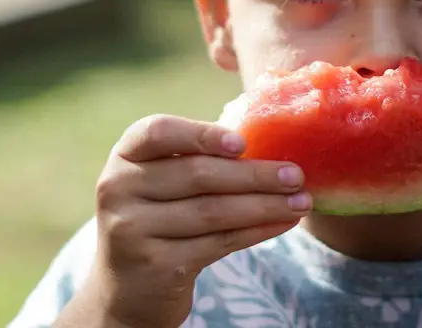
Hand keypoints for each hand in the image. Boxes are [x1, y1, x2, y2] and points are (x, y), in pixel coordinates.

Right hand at [82, 115, 311, 327]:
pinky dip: (256, 231)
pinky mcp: (156, 265)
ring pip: (213, 211)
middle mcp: (119, 189)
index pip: (157, 132)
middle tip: (296, 174)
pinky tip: (282, 223)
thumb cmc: (160, 218)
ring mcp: (133, 229)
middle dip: (254, 174)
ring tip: (302, 201)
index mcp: (125, 156)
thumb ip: (198, 159)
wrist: (128, 289)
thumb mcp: (162, 182)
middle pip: (197, 175)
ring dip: (265, 205)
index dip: (202, 134)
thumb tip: (272, 143)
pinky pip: (218, 243)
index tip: (243, 143)